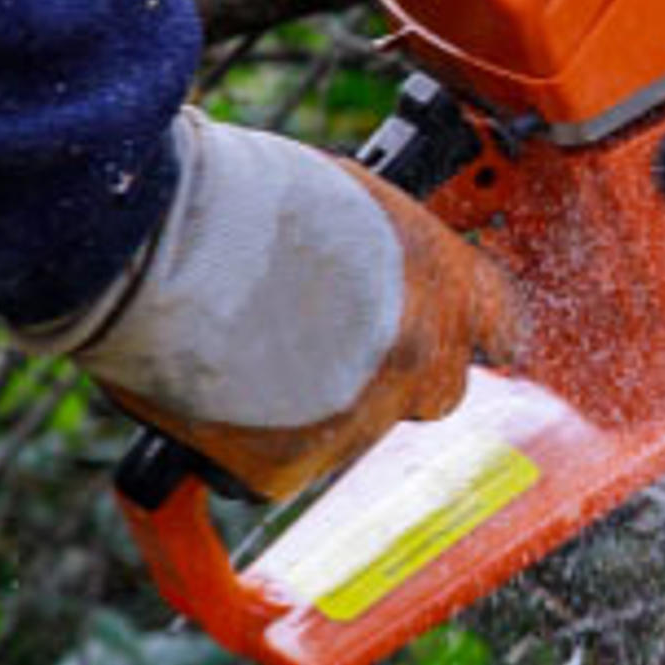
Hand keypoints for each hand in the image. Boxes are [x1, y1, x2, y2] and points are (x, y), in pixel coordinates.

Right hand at [20, 112, 518, 501]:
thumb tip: (377, 272)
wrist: (162, 243)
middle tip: (329, 342)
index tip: (461, 335)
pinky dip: (249, 442)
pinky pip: (277, 467)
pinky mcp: (287, 468)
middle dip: (393, 374)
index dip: (475, 329)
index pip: (501, 321)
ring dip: (315, 405)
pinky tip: (213, 389)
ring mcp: (357, 421)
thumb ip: (383, 254)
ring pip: (351, 431)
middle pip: (435, 390)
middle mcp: (417, 358)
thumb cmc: (240, 196)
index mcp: (443, 279)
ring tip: (247, 349)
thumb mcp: (348, 199)